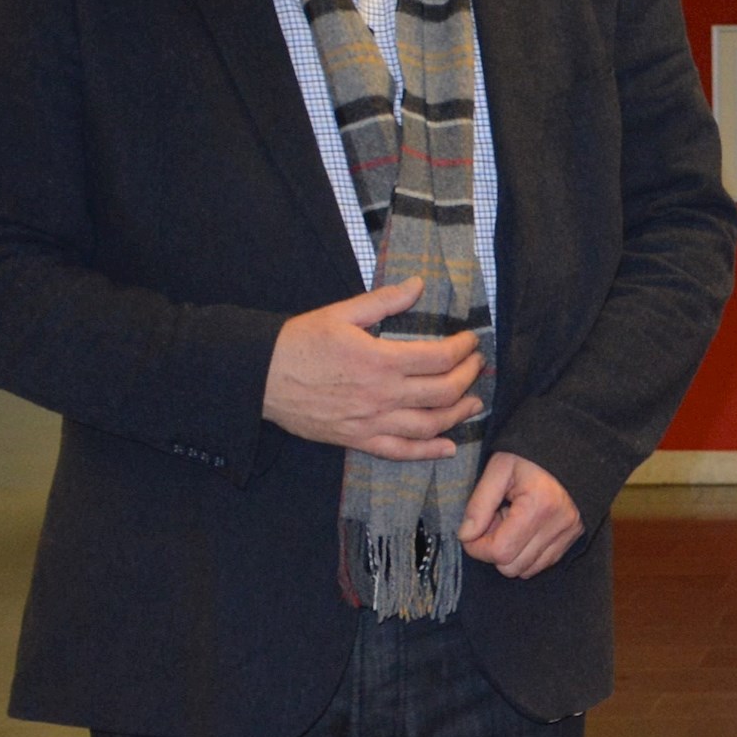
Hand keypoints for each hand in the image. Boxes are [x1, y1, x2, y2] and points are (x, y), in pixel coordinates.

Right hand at [262, 277, 480, 459]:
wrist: (259, 377)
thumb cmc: (299, 342)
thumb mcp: (342, 313)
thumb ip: (385, 301)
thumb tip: (418, 284)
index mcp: (381, 360)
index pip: (440, 358)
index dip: (463, 350)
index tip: (471, 342)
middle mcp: (382, 395)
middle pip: (443, 392)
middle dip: (468, 378)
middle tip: (477, 366)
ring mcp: (371, 421)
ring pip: (429, 425)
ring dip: (458, 414)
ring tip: (473, 402)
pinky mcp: (357, 440)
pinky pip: (399, 452)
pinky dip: (427, 452)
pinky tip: (447, 447)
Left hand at [456, 453, 583, 578]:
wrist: (571, 446)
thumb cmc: (531, 454)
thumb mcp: (498, 469)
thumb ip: (479, 504)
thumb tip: (465, 536)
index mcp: (538, 506)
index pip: (500, 552)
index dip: (477, 548)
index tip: (471, 531)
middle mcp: (558, 525)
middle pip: (512, 567)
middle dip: (494, 550)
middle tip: (492, 523)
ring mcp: (570, 533)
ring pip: (528, 570)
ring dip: (512, 552)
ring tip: (510, 524)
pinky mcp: (575, 536)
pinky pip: (544, 563)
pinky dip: (528, 553)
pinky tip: (525, 528)